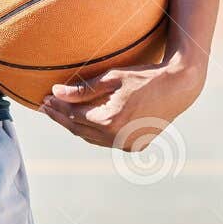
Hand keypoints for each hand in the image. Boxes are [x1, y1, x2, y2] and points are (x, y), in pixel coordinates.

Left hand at [40, 53, 204, 148]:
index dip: (57, 107)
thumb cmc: (144, 77)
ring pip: (92, 138)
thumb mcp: (112, 78)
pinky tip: (86, 122)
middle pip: (79, 130)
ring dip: (76, 127)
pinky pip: (107, 141)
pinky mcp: (136, 146)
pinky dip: (95, 133)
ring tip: (61, 114)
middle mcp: (117, 138)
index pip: (73, 116)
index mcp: (109, 121)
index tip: (44, 98)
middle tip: (46, 107)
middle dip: (61, 118)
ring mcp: (127, 145)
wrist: (178, 88)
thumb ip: (82, 89)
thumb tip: (55, 92)